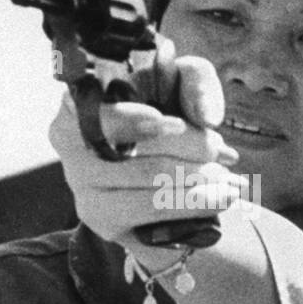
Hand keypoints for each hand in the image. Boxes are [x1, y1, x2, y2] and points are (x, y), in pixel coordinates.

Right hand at [48, 37, 247, 253]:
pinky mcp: (103, 222)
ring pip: (151, 191)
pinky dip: (191, 209)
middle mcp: (70, 148)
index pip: (99, 115)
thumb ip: (195, 81)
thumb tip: (206, 117)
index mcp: (78, 104)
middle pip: (137, 156)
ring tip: (232, 183)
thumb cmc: (169, 110)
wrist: (169, 168)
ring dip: (201, 186)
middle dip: (192, 151)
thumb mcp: (182, 81)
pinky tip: (217, 202)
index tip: (175, 123)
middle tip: (224, 152)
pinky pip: (153, 218)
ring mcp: (84, 190)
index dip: (134, 121)